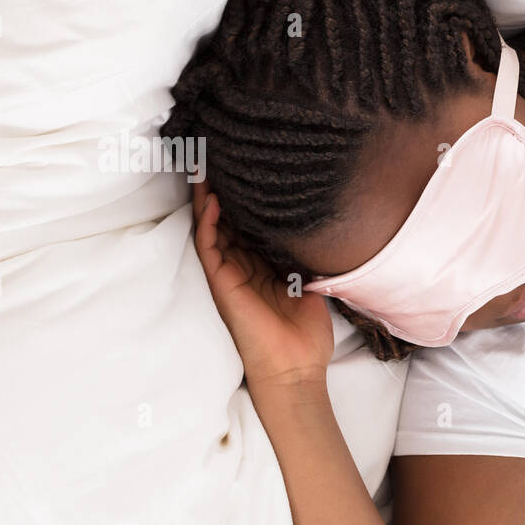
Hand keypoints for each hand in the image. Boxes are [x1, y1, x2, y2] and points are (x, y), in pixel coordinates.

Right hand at [192, 180, 333, 394]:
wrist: (296, 368)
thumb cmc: (305, 335)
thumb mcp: (310, 284)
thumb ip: (306, 257)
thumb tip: (318, 228)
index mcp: (263, 266)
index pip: (250, 225)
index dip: (248, 199)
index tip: (250, 170)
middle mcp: (243, 266)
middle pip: (227, 220)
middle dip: (223, 190)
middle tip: (219, 156)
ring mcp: (230, 274)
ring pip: (212, 228)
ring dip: (208, 198)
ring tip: (206, 166)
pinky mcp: (221, 284)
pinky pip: (209, 247)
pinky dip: (207, 223)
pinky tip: (211, 200)